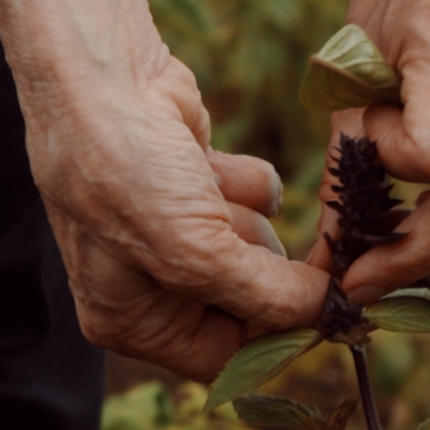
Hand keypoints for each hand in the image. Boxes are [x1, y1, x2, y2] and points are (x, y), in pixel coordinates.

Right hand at [0, 0, 327, 380]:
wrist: (102, 73)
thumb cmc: (124, 169)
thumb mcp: (194, 251)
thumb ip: (265, 295)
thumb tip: (327, 313)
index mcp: (130, 319)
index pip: (226, 355)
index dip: (275, 333)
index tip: (322, 305)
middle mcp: (151, 283)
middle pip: (251, 302)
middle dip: (257, 262)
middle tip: (235, 228)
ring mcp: (176, 230)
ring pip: (259, 248)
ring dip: (247, 217)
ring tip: (200, 185)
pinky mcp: (200, 184)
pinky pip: (257, 201)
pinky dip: (247, 181)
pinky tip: (209, 160)